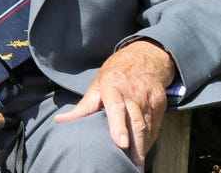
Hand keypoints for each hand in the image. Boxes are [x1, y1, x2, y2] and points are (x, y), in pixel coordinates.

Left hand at [54, 40, 175, 169]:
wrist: (144, 58)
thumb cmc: (114, 75)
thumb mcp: (96, 85)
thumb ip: (82, 106)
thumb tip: (59, 121)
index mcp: (113, 86)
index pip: (116, 107)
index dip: (119, 126)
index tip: (121, 144)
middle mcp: (133, 93)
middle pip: (136, 122)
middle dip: (136, 147)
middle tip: (132, 166)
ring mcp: (149, 99)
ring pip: (148, 128)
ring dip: (142, 148)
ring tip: (135, 165)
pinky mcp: (161, 105)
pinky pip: (155, 128)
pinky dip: (149, 142)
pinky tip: (142, 152)